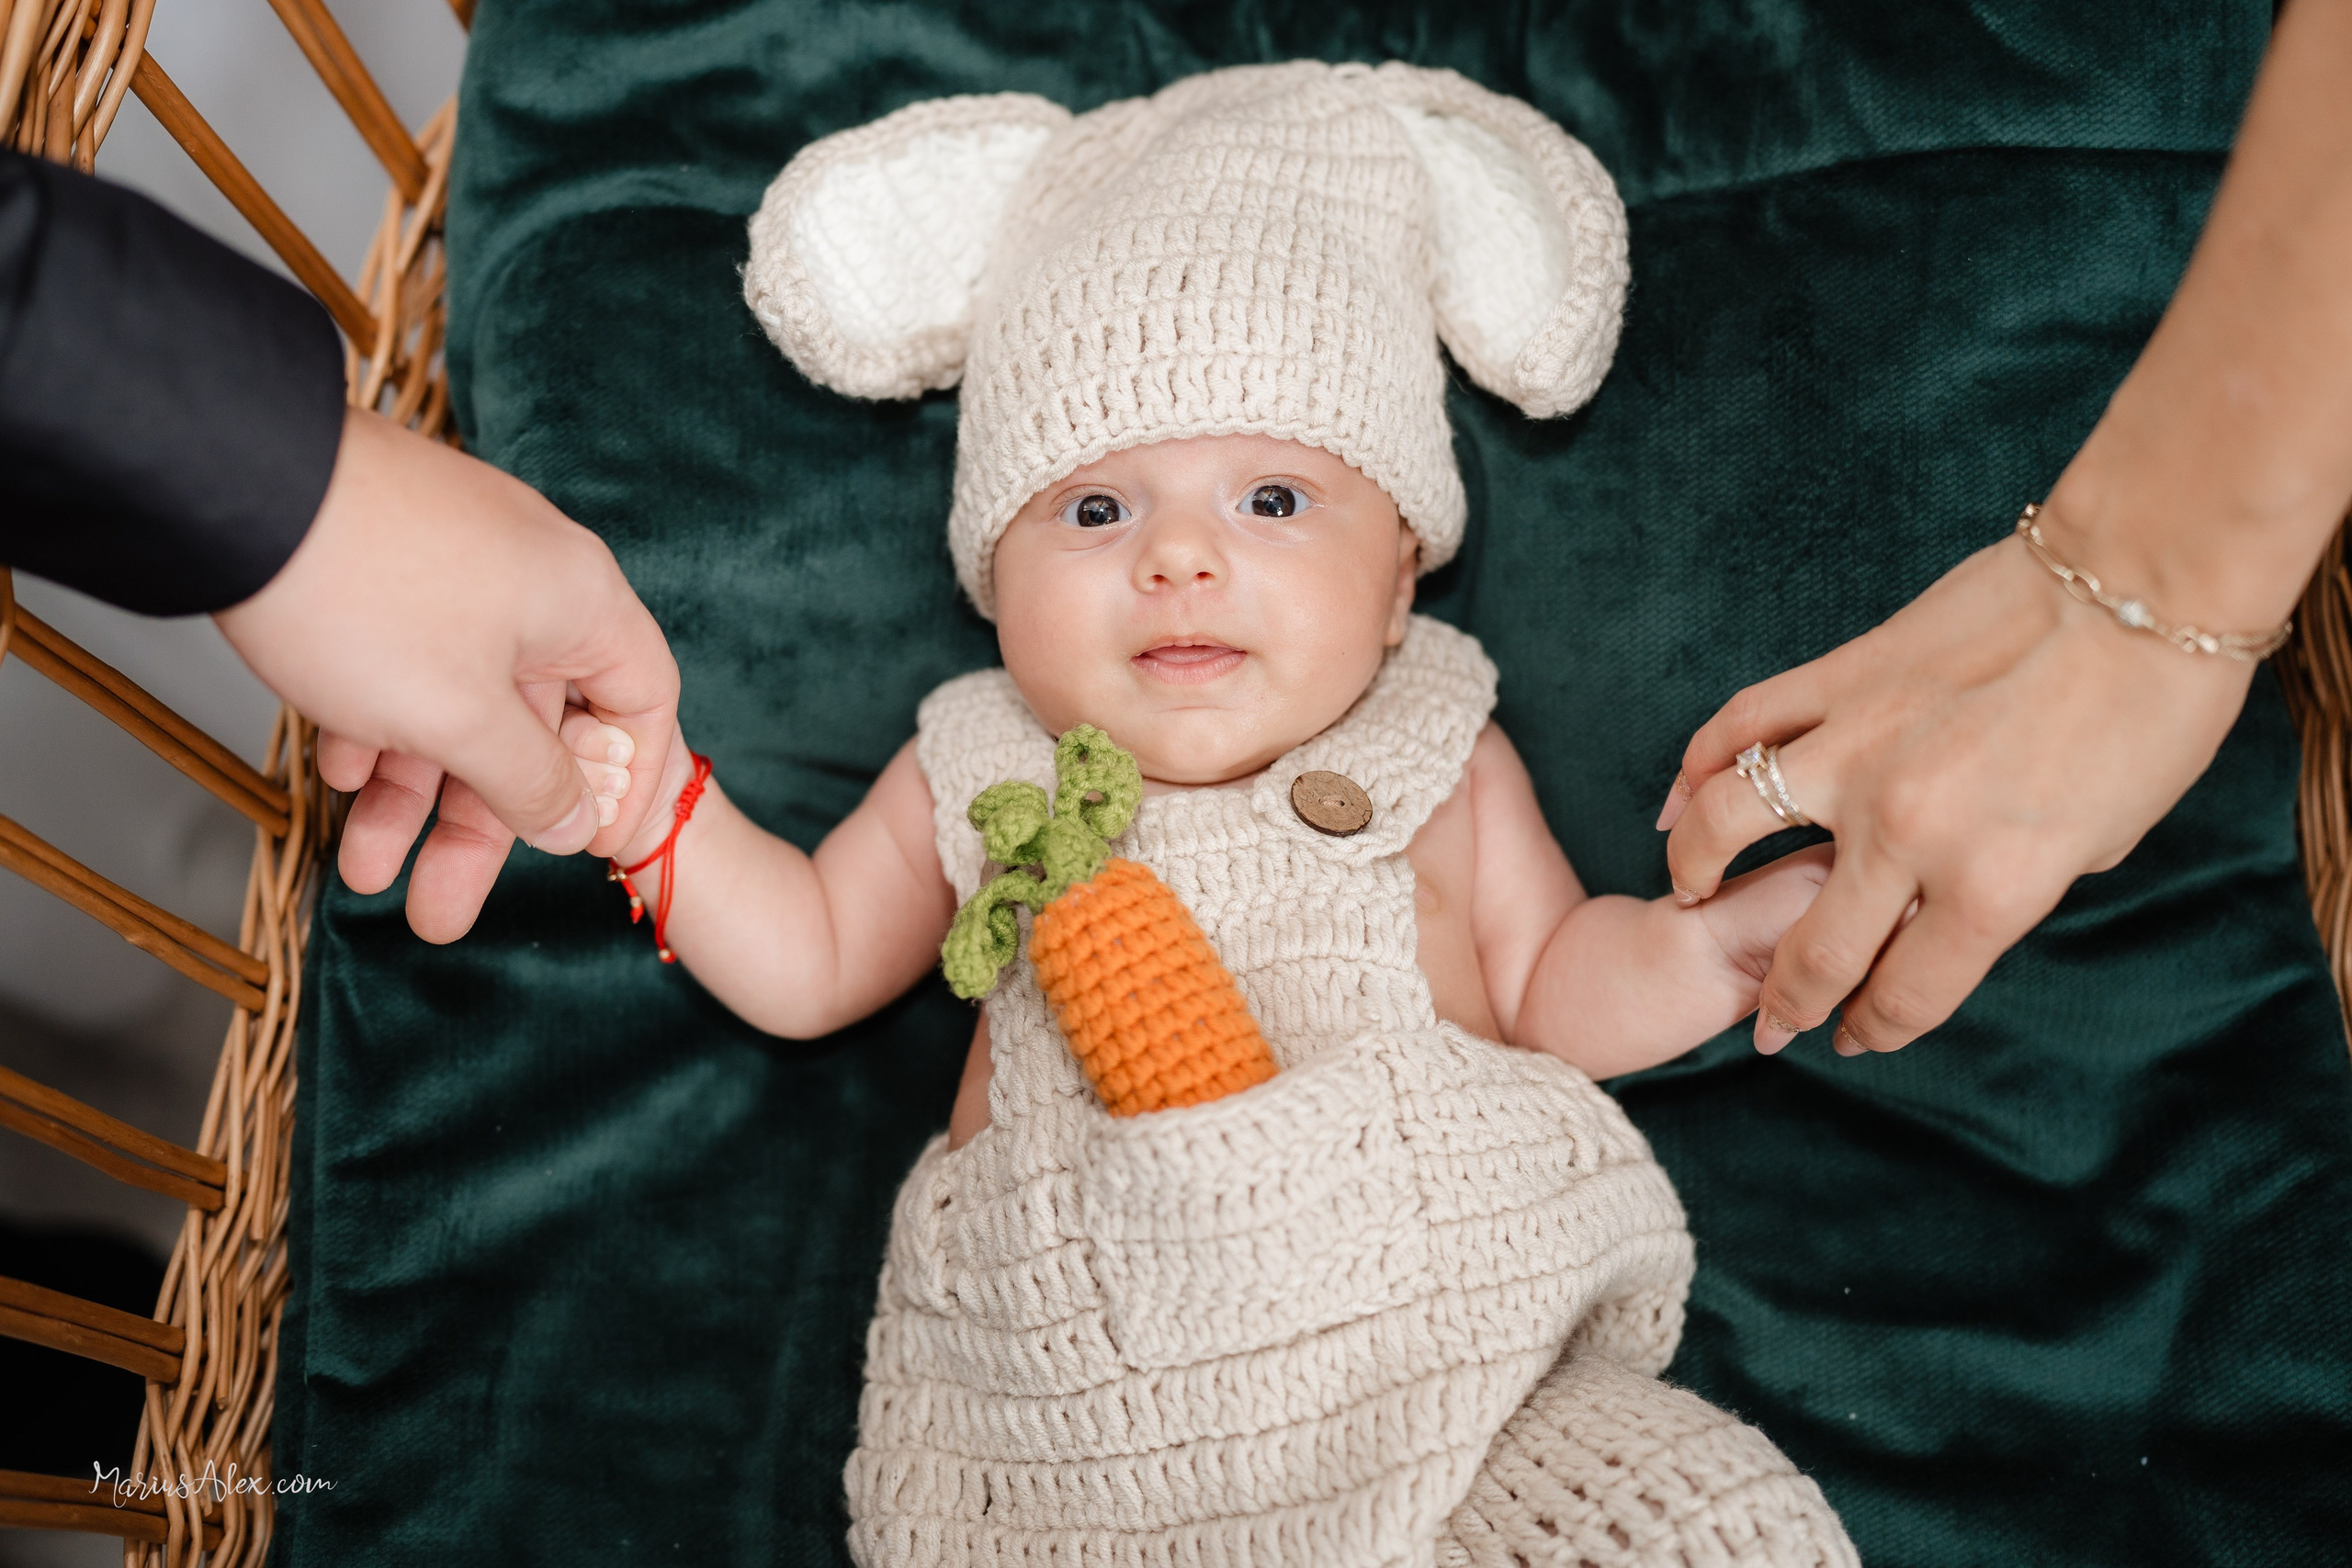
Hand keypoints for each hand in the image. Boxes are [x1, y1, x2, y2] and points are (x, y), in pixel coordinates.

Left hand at [214, 409, 678, 941]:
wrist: (231, 487)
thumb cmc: (366, 597)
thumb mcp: (462, 719)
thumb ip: (532, 781)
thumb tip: (578, 821)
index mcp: (581, 601)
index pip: (642, 701)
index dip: (622, 784)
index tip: (585, 848)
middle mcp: (531, 577)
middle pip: (533, 722)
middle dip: (478, 822)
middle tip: (439, 908)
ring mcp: (454, 564)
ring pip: (457, 699)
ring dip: (412, 789)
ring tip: (361, 867)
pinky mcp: (385, 559)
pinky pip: (404, 658)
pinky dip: (377, 722)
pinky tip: (336, 770)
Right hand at [1659, 530, 2253, 1056]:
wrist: (2143, 580)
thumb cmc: (2153, 712)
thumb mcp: (2103, 841)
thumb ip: (2013, 883)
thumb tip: (1949, 899)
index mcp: (1993, 887)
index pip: (1906, 994)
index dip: (1875, 1029)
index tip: (1858, 1036)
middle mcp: (1909, 831)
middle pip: (1814, 949)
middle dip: (1790, 1002)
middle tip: (1774, 1021)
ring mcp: (1860, 749)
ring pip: (1730, 828)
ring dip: (1698, 875)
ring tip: (1692, 894)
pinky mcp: (1841, 678)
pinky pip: (1742, 725)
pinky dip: (1696, 765)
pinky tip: (1680, 800)